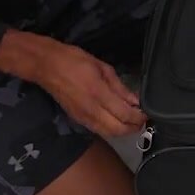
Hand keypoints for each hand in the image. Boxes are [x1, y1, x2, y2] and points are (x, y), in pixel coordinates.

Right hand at [0, 30, 143, 138]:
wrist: (47, 66)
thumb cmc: (75, 61)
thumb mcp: (102, 68)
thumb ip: (120, 87)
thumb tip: (135, 101)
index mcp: (99, 94)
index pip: (125, 115)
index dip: (139, 117)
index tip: (147, 113)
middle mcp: (91, 110)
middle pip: (118, 130)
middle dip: (133, 128)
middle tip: (142, 120)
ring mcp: (83, 117)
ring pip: (108, 133)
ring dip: (123, 131)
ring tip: (132, 122)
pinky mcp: (76, 119)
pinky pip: (98, 130)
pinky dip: (110, 129)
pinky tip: (116, 121)